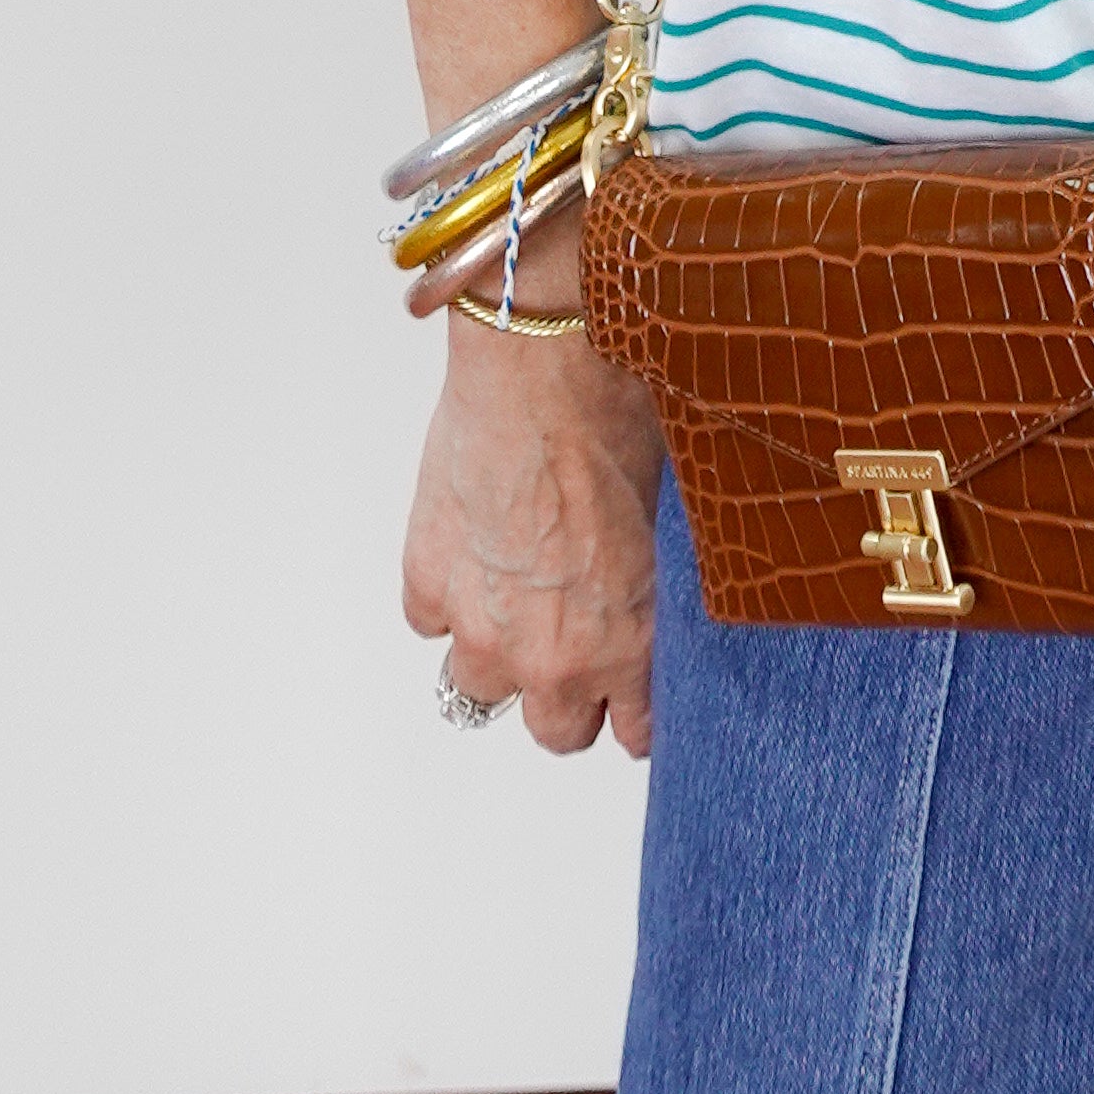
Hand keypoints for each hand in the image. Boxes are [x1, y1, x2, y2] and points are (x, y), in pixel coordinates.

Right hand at [403, 277, 665, 757]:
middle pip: (556, 731)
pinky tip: (477, 547)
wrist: (542, 361)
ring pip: (479, 688)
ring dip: (498, 651)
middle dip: (569, 693)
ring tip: (519, 594)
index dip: (635, 709)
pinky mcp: (426, 581)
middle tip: (576, 642)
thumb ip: (653, 587)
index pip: (632, 731)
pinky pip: (432, 622)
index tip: (634, 695)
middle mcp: (548, 654)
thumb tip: (657, 601)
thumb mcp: (666, 512)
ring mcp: (479, 624)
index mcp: (624, 642)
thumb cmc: (616, 413)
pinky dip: (449, 595)